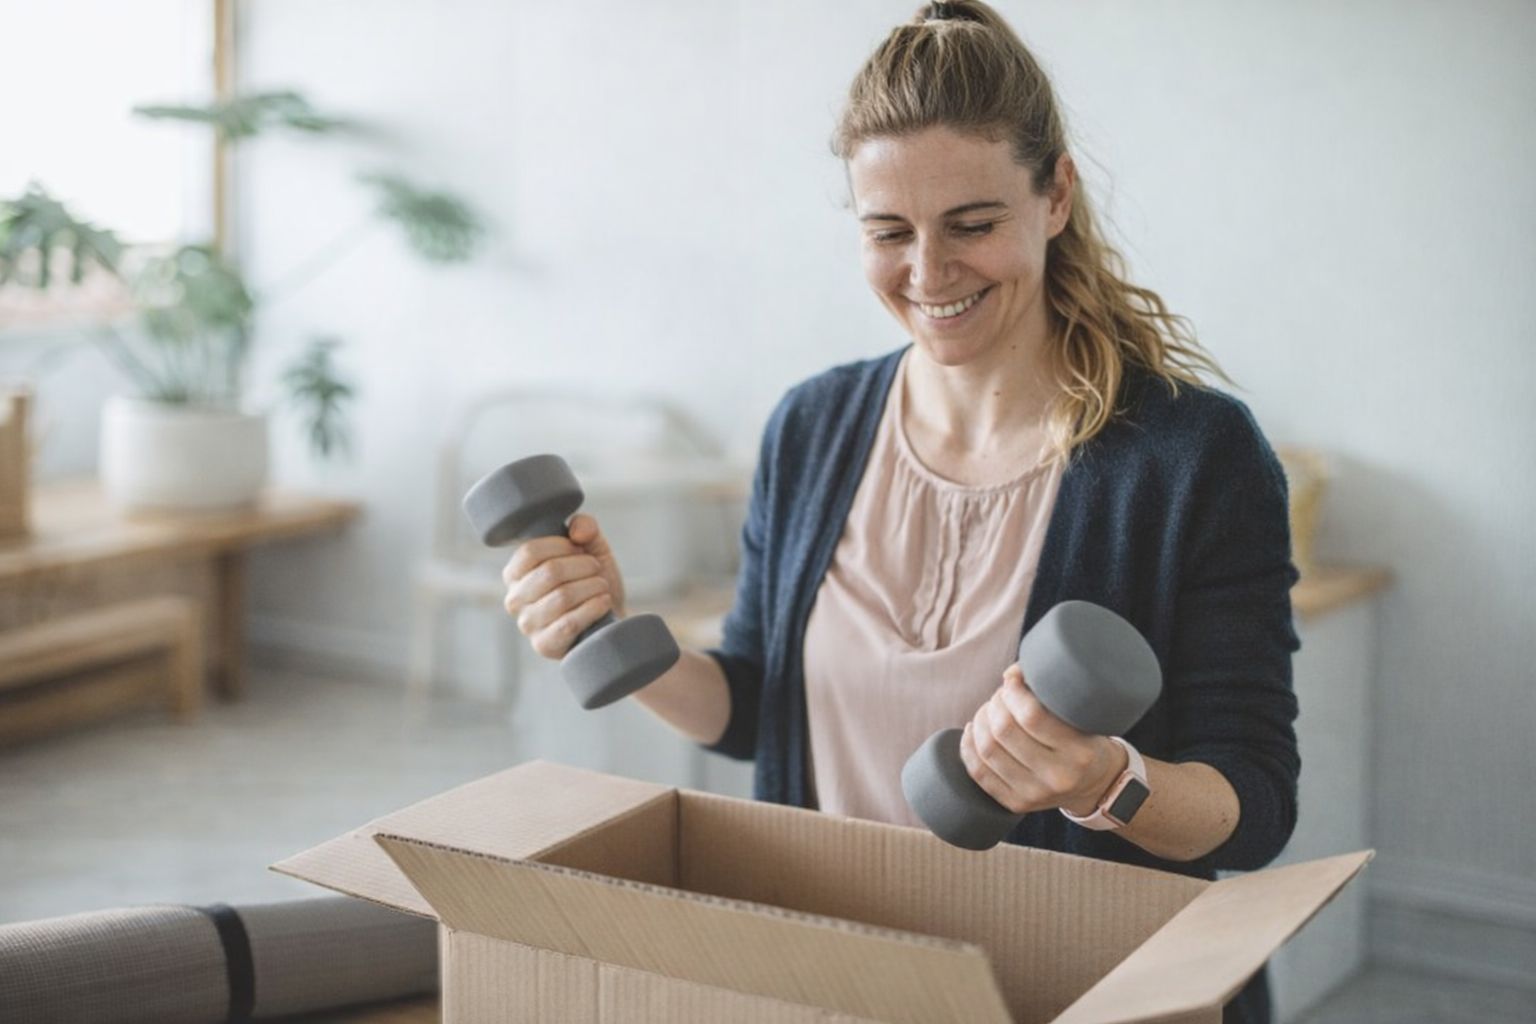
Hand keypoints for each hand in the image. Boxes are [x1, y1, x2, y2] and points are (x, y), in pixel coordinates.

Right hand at [501, 513, 627, 659]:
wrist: (610, 619)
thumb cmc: (592, 581)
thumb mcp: (591, 548)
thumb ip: (584, 527)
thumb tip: (577, 531)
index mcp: (516, 572)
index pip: (530, 551)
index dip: (562, 545)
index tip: (580, 549)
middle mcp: (515, 599)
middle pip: (549, 572)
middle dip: (583, 566)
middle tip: (596, 569)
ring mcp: (527, 624)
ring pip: (562, 597)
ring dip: (592, 587)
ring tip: (602, 587)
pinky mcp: (544, 645)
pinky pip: (569, 623)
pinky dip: (593, 608)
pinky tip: (603, 602)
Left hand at [958, 663, 1126, 816]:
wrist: (1096, 786)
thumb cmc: (1087, 740)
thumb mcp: (1085, 717)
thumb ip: (1053, 694)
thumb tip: (1010, 673)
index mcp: (1079, 752)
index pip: (1032, 716)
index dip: (1013, 691)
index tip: (1012, 678)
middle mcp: (1057, 777)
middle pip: (1004, 731)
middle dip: (995, 703)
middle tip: (1001, 694)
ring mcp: (1034, 795)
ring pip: (987, 750)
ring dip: (980, 720)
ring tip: (988, 709)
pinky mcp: (1015, 804)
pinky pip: (979, 773)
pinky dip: (968, 746)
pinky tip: (973, 730)